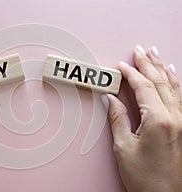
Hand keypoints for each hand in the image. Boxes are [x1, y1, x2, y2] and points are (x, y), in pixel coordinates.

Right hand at [106, 46, 181, 191]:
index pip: (144, 87)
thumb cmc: (146, 178)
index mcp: (159, 120)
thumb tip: (111, 98)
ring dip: (162, 68)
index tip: (121, 65)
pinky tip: (172, 74)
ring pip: (173, 87)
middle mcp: (175, 117)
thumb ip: (118, 119)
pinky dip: (175, 83)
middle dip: (148, 64)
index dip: (131, 74)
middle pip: (160, 82)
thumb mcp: (124, 148)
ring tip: (155, 54)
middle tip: (139, 49)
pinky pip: (181, 97)